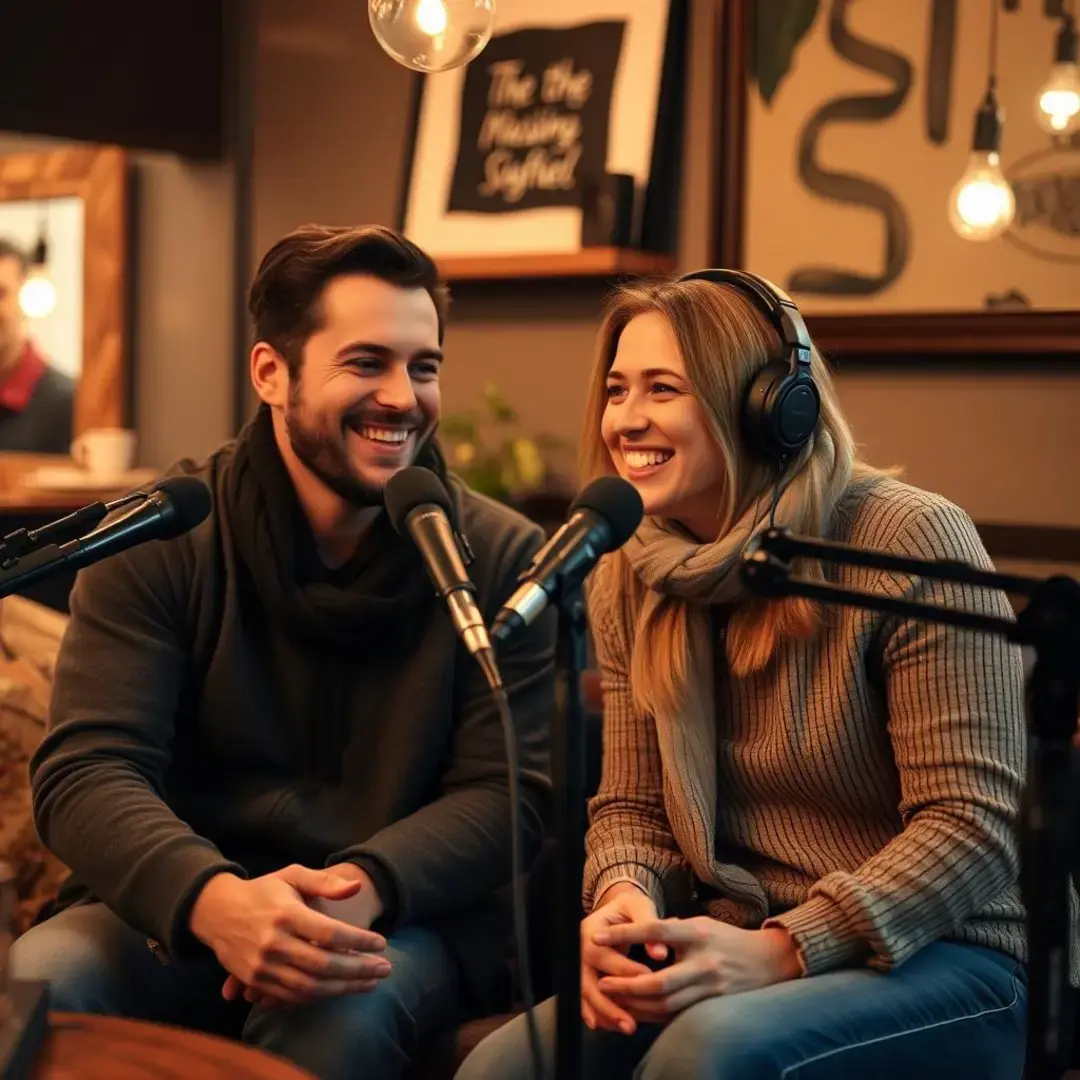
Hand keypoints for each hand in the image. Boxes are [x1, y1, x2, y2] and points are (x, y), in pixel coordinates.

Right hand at [190, 864, 391, 1008]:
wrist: (216, 911)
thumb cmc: (263, 891)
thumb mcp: (292, 876)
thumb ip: (325, 882)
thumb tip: (356, 888)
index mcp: (286, 915)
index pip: (330, 933)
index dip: (359, 941)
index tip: (382, 944)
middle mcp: (273, 943)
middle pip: (323, 965)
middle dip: (358, 970)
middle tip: (385, 969)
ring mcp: (262, 966)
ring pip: (310, 986)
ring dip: (344, 988)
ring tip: (370, 983)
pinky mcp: (254, 981)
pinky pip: (292, 996)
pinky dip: (319, 996)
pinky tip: (340, 989)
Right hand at [580, 883, 665, 1034]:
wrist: (615, 908)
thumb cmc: (630, 908)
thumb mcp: (639, 907)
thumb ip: (650, 925)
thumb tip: (661, 954)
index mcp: (591, 931)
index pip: (604, 954)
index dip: (626, 969)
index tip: (649, 980)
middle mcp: (580, 950)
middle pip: (589, 982)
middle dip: (611, 1004)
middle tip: (633, 1023)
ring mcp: (579, 965)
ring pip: (586, 995)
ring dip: (605, 1015)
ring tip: (628, 1028)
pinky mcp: (584, 977)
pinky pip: (586, 1000)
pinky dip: (597, 1015)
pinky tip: (611, 1028)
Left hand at [592, 917, 802, 1022]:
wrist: (770, 961)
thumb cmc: (728, 939)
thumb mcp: (702, 923)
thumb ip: (673, 928)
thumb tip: (642, 932)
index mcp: (698, 934)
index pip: (655, 931)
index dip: (625, 935)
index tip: (597, 937)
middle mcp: (704, 962)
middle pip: (659, 981)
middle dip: (627, 985)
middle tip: (603, 983)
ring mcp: (711, 989)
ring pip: (667, 1005)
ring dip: (637, 1005)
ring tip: (614, 1000)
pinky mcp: (715, 1007)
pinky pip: (679, 1016)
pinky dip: (655, 1016)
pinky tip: (638, 1012)